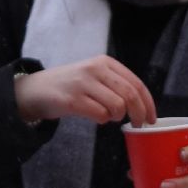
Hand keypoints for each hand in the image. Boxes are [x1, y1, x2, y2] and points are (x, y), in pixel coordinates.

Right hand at [13, 56, 155, 125]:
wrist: (35, 90)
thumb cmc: (69, 85)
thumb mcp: (93, 75)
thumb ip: (115, 84)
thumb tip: (141, 105)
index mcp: (104, 62)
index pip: (136, 83)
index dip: (148, 103)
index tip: (152, 118)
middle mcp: (95, 69)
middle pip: (130, 95)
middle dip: (138, 114)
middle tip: (138, 125)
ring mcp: (82, 83)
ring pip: (117, 106)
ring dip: (116, 117)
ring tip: (107, 116)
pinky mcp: (72, 100)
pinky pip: (100, 115)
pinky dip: (101, 120)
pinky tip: (94, 116)